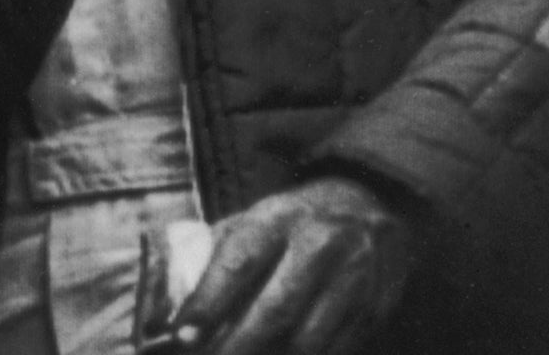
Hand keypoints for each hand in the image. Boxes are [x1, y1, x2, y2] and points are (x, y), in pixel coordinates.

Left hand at [172, 177, 415, 354]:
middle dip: (236, 347)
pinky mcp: (374, 310)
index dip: (208, 303)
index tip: (184, 335)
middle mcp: (319, 245)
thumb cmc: (291, 222)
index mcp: (278, 218)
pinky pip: (336, 352)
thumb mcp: (254, 221)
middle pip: (275, 311)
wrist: (368, 207)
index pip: (238, 263)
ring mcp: (353, 279)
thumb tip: (174, 308)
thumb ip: (216, 257)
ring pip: (307, 341)